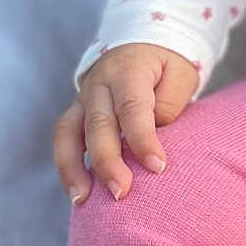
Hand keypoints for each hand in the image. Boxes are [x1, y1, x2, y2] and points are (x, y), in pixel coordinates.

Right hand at [54, 42, 200, 203]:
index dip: (143, 139)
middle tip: (120, 192)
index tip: (158, 168)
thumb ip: (169, 104)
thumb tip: (153, 137)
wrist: (143, 44)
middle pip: (98, 125)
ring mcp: (83, 98)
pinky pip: (64, 139)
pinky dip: (67, 166)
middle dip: (107, 161)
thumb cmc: (168, 65)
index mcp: (128, 70)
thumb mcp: (181, 74)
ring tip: (82, 201)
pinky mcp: (77, 113)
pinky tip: (77, 193)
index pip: (132, 107)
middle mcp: (99, 84)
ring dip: (74, 169)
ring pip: (69, 133)